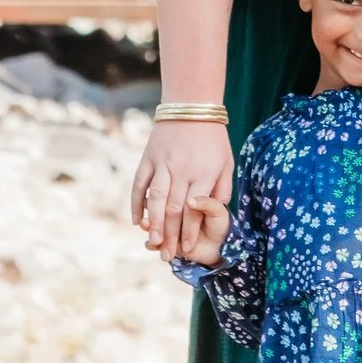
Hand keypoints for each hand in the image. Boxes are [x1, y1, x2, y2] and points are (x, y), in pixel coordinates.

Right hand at [130, 117, 234, 259]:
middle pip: (174, 209)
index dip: (189, 231)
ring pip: (155, 199)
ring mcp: (163, 164)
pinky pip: (139, 184)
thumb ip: (222, 188)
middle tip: (167, 256)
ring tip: (152, 242)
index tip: (187, 249)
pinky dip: (135, 203)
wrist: (191, 105)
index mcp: (203, 173)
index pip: (194, 210)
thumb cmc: (213, 137)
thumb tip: (216, 211)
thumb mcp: (226, 161)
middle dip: (170, 235)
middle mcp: (182, 170)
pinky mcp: (149, 158)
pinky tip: (136, 220)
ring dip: (153, 222)